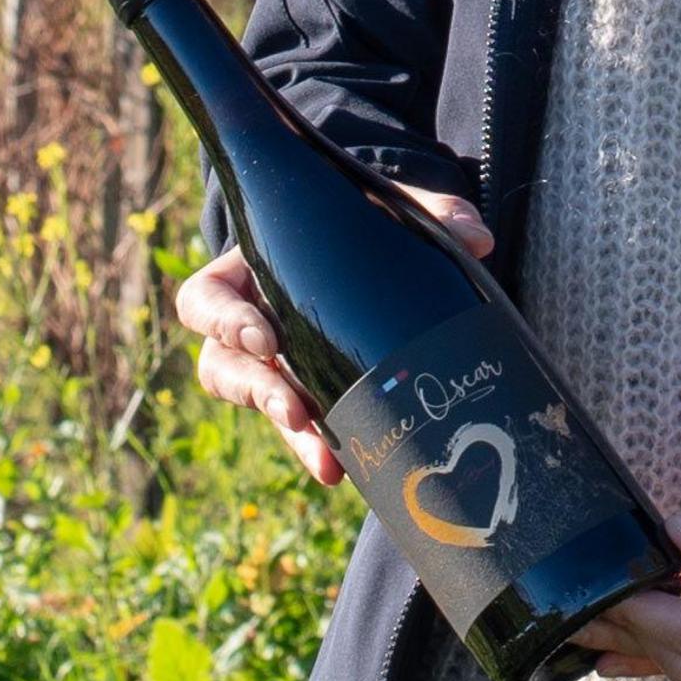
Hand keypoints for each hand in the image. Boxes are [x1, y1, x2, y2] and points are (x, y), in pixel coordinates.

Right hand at [174, 186, 493, 487]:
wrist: (388, 260)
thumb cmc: (373, 224)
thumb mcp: (399, 210)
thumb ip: (435, 214)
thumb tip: (475, 240)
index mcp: (251, 270)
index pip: (205, 299)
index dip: (221, 321)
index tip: (264, 337)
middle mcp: (251, 324)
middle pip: (221, 366)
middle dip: (255, 392)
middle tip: (294, 411)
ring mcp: (277, 366)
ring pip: (258, 406)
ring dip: (288, 433)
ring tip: (326, 458)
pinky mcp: (308, 397)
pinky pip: (301, 431)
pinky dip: (320, 448)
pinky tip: (348, 470)